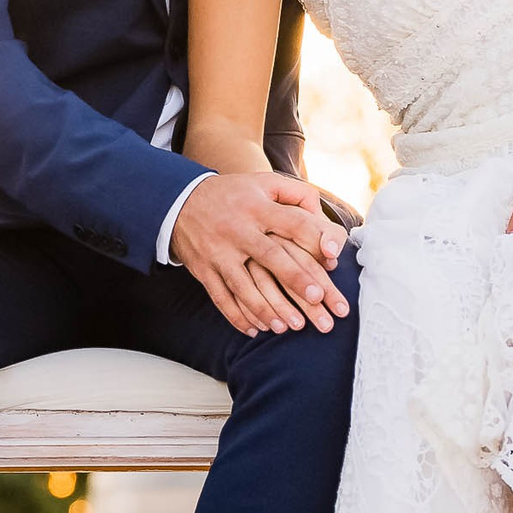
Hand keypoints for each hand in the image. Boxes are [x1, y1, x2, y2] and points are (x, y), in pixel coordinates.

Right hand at [170, 172, 350, 336]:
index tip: (332, 262)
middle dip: (294, 278)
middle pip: (271, 256)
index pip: (292, 223)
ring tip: (288, 327)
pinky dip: (237, 316)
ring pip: (244, 286)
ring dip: (266, 308)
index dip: (314, 240)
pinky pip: (220, 298)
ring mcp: (219, 252)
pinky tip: (256, 330)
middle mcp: (239, 230)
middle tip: (317, 300)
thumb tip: (327, 227)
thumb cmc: (235, 196)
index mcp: (259, 208)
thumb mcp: (266, 183)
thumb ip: (300, 196)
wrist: (180, 201)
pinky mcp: (203, 270)